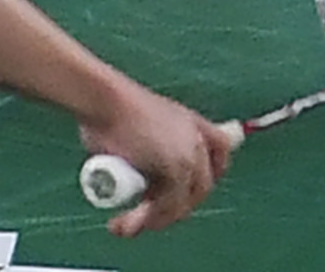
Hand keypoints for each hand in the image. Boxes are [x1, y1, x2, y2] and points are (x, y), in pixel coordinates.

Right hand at [82, 80, 235, 233]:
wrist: (104, 100)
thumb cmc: (108, 110)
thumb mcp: (138, 125)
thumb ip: (148, 149)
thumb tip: (136, 180)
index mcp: (190, 122)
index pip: (221, 152)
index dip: (210, 175)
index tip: (189, 192)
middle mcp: (196, 139)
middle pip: (202, 188)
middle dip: (174, 208)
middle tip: (146, 216)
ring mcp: (190, 155)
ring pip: (182, 204)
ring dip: (154, 221)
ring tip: (125, 225)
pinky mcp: (177, 170)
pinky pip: (168, 207)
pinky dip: (145, 220)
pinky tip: (126, 223)